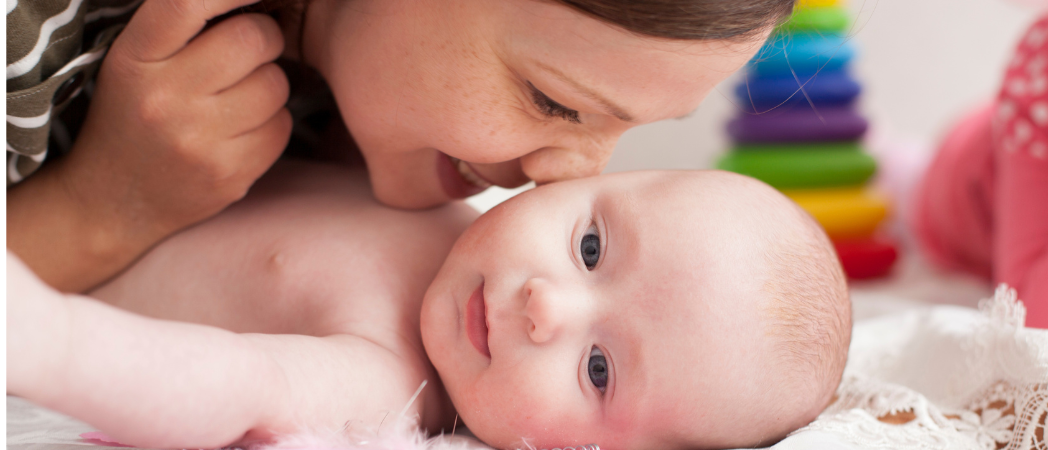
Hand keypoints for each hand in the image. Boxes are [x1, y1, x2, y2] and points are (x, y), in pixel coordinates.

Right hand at [7, 0, 290, 291]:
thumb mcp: (135, 62)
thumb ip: (183, 29)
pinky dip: (272, 122)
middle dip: (265, 38)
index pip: (187, 3)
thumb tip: (254, 5)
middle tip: (252, 49)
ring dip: (270, 83)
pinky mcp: (229, 175)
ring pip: (275, 84)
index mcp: (135, 59)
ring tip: (241, 95)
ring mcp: (198, 141)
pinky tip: (243, 130)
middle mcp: (164, 99)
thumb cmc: (134, 116)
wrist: (113, 201)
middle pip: (252, 40)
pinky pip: (281, 126)